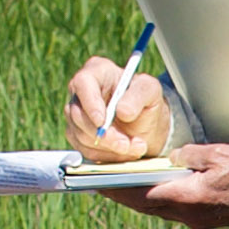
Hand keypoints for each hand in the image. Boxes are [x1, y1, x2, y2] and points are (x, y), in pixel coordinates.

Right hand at [61, 56, 175, 162]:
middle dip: (103, 134)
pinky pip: (86, 151)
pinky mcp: (78, 136)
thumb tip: (122, 111)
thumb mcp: (151, 91)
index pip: (82, 83)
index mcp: (96, 72)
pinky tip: (125, 152)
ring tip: (134, 146)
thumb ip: (139, 95)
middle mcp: (81, 92)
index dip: (90, 103)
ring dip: (109, 147)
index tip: (102, 121)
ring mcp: (77, 115)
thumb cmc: (146, 99)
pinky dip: (107, 155)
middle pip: (78, 114)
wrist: (146, 123)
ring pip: (82, 135)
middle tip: (125, 144)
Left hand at [108, 138, 228, 228]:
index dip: (117, 189)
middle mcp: (186, 214)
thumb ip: (190, 155)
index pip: (142, 194)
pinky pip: (170, 211)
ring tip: (119, 185)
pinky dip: (155, 200)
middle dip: (121, 195)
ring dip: (137, 199)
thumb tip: (173, 157)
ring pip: (156, 210)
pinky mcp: (201, 220)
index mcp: (187, 197)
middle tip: (101, 183)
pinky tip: (150, 189)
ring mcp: (194, 220)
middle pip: (144, 205)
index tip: (98, 183)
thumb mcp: (218, 154)